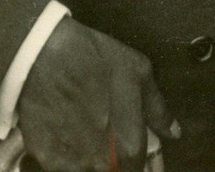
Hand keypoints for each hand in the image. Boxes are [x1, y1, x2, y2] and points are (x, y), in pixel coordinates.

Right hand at [16, 18, 178, 171]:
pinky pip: (62, 167)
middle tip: (105, 135)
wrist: (41, 54)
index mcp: (128, 146)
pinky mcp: (44, 160)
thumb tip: (173, 132)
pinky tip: (65, 131)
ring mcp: (70, 165)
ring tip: (84, 132)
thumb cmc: (94, 59)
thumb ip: (157, 109)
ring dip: (89, 160)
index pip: (137, 170)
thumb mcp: (137, 71)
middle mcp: (100, 164)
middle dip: (112, 161)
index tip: (128, 149)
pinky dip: (66, 156)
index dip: (135, 161)